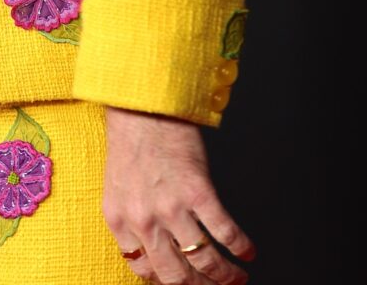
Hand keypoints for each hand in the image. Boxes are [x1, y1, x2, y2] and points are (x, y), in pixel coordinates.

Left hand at [102, 106, 254, 284]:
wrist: (142, 100)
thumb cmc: (132, 138)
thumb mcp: (119, 185)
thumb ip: (132, 219)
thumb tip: (156, 249)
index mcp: (119, 219)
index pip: (144, 270)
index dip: (168, 282)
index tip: (185, 283)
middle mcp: (143, 219)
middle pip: (176, 276)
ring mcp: (170, 207)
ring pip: (204, 260)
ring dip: (225, 275)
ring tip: (238, 277)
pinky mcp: (197, 190)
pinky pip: (223, 232)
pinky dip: (239, 247)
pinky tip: (247, 251)